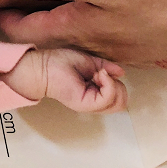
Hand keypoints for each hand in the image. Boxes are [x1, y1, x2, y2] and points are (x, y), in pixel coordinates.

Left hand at [0, 0, 166, 67]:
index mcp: (75, 27)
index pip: (21, 29)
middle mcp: (93, 40)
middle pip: (44, 34)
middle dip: (19, 21)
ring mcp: (121, 41)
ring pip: (73, 33)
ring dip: (50, 20)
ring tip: (35, 3)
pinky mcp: (145, 35)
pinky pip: (102, 30)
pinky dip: (84, 17)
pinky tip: (90, 3)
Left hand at [0, 48, 126, 113]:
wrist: (45, 65)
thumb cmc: (62, 62)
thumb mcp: (91, 63)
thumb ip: (107, 68)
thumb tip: (122, 73)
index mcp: (95, 94)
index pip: (119, 97)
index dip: (116, 83)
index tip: (102, 71)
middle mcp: (93, 102)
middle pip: (121, 104)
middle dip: (119, 87)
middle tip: (102, 74)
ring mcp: (89, 105)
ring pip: (118, 104)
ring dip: (113, 85)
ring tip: (98, 74)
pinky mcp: (85, 104)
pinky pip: (107, 99)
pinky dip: (109, 84)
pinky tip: (98, 74)